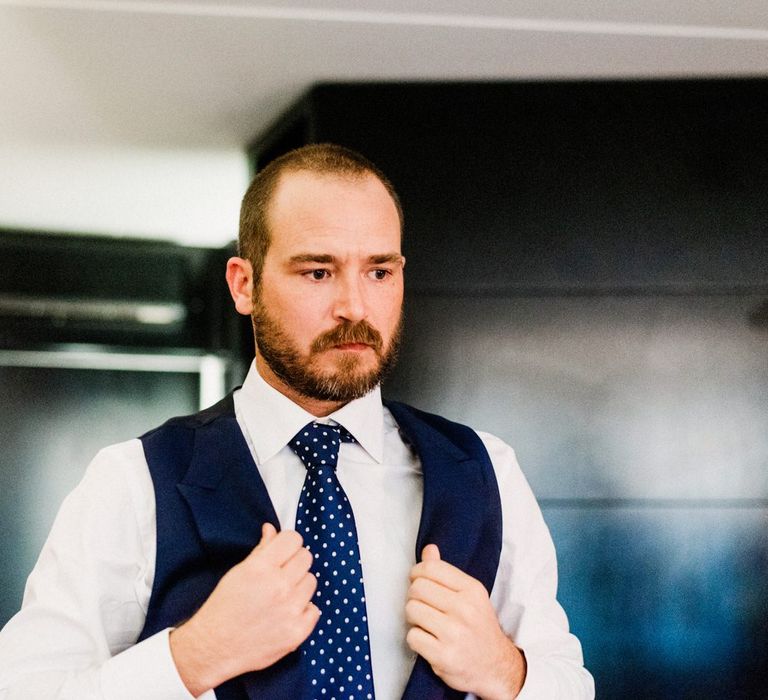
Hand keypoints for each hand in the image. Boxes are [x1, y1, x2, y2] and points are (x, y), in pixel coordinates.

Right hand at [170, 523, 319, 695]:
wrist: (213, 647)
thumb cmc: (222, 608)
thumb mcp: (238, 572)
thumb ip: (260, 549)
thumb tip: (271, 530)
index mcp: (262, 568)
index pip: (293, 539)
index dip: (288, 543)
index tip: (283, 550)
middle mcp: (279, 587)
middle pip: (306, 557)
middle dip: (294, 561)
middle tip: (282, 573)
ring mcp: (290, 610)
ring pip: (311, 581)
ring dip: (299, 585)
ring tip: (281, 595)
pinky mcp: (297, 631)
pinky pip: (314, 608)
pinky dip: (303, 610)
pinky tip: (287, 612)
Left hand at [406, 544, 525, 698]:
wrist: (497, 666)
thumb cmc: (479, 627)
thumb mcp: (470, 595)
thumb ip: (446, 573)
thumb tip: (429, 549)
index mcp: (472, 590)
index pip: (431, 568)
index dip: (417, 572)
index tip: (418, 581)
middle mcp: (464, 609)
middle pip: (417, 588)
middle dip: (414, 596)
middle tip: (423, 605)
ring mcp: (453, 633)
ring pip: (411, 610)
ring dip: (413, 618)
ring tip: (426, 623)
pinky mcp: (443, 656)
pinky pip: (412, 636)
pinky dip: (416, 639)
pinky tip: (429, 641)